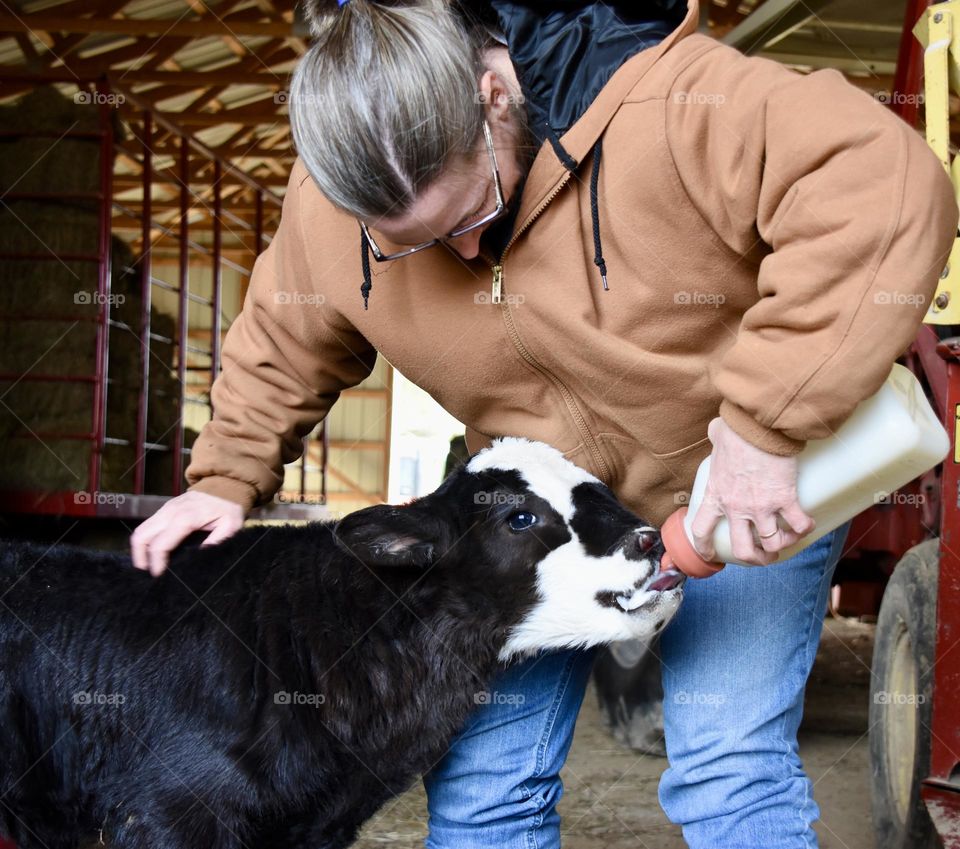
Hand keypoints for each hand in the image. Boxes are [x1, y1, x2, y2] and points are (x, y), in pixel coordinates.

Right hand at [131, 491, 245, 576]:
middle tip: (147, 574)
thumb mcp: (230, 526)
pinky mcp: (165, 508)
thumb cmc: (228, 506)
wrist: (225, 484)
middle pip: (141, 537)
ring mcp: (165, 509)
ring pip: (141, 530)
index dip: (156, 563)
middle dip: (140, 558)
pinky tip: (154, 552)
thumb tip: (199, 556)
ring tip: (148, 565)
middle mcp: (170, 512)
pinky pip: (148, 525)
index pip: (160, 545)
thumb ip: (216, 541)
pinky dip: (146, 540)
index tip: (159, 576)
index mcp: (185, 518)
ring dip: (140, 549)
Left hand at [690, 417, 814, 565]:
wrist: (758, 427)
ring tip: (788, 539)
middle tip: (763, 555)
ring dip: (782, 546)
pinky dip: (804, 528)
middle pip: (742, 549)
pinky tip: (807, 523)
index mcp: (716, 495)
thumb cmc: (737, 430)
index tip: (711, 555)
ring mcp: (761, 507)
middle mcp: (736, 508)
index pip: (702, 530)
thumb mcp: (716, 439)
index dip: (705, 548)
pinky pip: (798, 525)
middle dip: (754, 558)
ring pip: (772, 544)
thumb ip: (715, 440)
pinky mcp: (784, 499)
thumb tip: (718, 430)